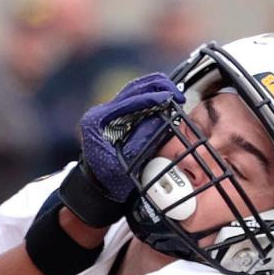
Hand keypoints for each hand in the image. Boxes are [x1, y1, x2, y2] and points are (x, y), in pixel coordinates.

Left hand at [61, 73, 184, 226]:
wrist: (96, 186)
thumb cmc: (107, 178)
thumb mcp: (126, 162)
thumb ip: (142, 139)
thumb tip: (161, 118)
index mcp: (98, 120)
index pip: (130, 100)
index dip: (153, 97)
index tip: (172, 99)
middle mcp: (101, 112)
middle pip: (133, 89)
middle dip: (158, 88)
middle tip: (177, 97)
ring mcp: (109, 112)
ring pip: (136, 90)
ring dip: (156, 92)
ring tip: (174, 99)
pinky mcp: (117, 115)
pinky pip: (136, 99)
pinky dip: (152, 99)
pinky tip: (165, 104)